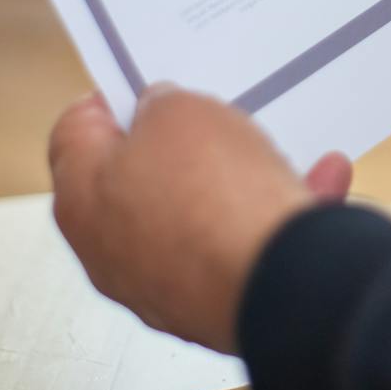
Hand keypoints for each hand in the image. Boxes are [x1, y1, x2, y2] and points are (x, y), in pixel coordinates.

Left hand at [48, 85, 351, 353]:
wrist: (274, 279)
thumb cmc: (212, 194)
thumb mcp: (181, 108)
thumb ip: (161, 104)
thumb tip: (162, 116)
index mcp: (79, 199)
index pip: (73, 135)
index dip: (109, 101)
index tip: (141, 86)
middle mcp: (110, 252)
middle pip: (138, 180)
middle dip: (179, 147)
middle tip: (209, 117)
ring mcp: (161, 284)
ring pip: (197, 215)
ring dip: (238, 181)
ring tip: (278, 151)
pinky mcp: (213, 303)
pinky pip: (241, 247)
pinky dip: (273, 217)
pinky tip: (318, 183)